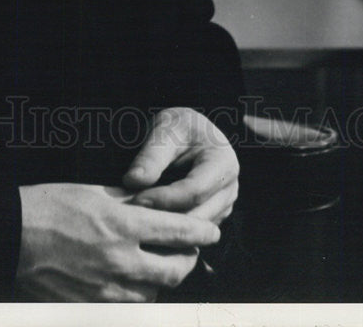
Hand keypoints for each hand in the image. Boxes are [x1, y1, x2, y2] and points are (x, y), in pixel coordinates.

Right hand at [16, 182, 219, 301]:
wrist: (9, 236)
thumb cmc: (49, 206)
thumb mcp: (95, 192)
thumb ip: (130, 202)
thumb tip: (156, 205)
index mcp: (123, 225)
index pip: (179, 231)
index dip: (202, 232)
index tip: (212, 230)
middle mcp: (120, 260)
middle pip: (175, 270)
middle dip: (189, 259)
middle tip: (190, 248)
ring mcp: (106, 288)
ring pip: (156, 292)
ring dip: (165, 278)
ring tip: (162, 263)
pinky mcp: (91, 306)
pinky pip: (129, 307)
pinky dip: (140, 294)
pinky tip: (136, 280)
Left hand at [123, 107, 239, 224]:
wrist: (186, 134)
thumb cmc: (177, 128)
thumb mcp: (165, 131)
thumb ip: (150, 156)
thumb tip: (132, 181)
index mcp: (223, 162)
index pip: (195, 190)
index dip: (164, 199)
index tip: (136, 199)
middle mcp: (229, 187)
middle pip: (197, 215)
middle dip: (164, 219)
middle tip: (133, 217)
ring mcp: (223, 205)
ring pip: (194, 230)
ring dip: (167, 229)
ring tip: (138, 221)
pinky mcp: (212, 217)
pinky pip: (192, 234)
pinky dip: (171, 233)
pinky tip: (149, 226)